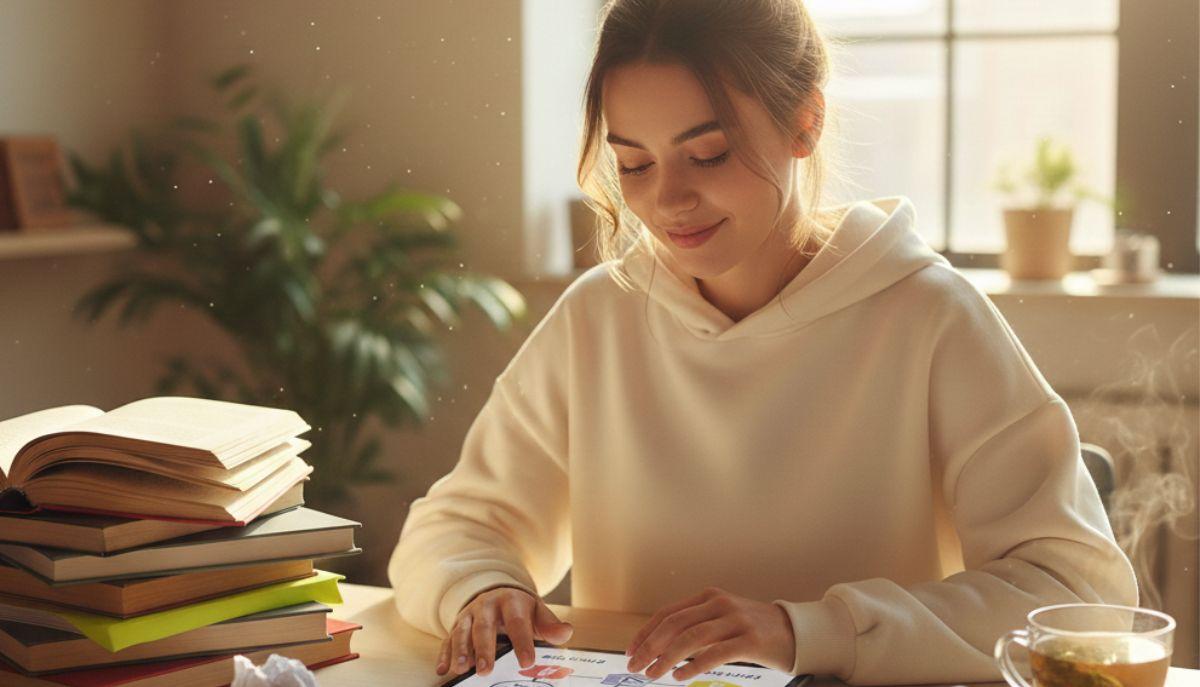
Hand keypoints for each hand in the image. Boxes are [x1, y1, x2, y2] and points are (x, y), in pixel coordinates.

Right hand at [436, 585, 573, 676]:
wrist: (497, 595)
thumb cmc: (520, 610)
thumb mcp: (537, 613)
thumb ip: (550, 625)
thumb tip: (566, 633)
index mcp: (511, 601)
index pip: (518, 623)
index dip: (522, 642)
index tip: (527, 662)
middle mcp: (487, 606)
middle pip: (484, 627)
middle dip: (485, 649)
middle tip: (486, 671)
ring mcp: (469, 615)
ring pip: (462, 631)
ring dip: (461, 650)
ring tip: (462, 668)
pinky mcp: (456, 625)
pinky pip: (447, 639)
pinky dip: (444, 654)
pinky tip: (443, 669)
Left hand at [624, 587, 795, 681]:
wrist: (796, 632)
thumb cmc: (753, 630)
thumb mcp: (722, 620)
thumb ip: (696, 626)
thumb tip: (659, 647)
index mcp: (709, 597)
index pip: (667, 613)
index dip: (646, 633)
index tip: (631, 651)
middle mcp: (720, 604)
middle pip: (675, 624)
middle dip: (650, 646)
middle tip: (636, 666)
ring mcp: (736, 620)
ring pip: (691, 637)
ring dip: (667, 657)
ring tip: (654, 674)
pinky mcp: (750, 639)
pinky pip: (715, 653)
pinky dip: (693, 666)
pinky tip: (680, 677)